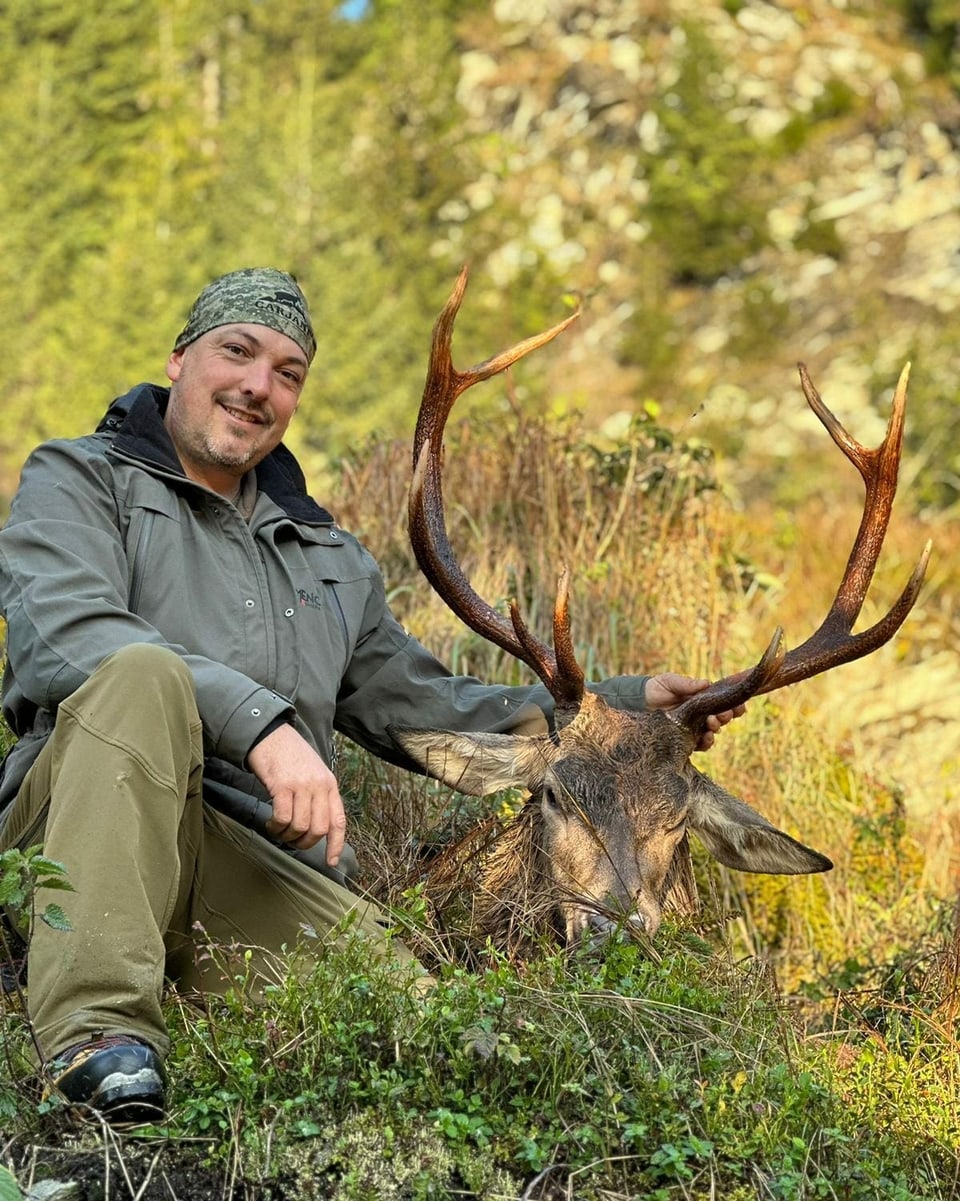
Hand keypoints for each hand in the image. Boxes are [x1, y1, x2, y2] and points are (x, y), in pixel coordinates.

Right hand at [247, 724, 345, 864]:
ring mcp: (302, 785)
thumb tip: (314, 828)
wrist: (271, 735)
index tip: (331, 861)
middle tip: (291, 840)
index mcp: (330, 785)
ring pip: (300, 826)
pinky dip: (276, 826)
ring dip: (286, 835)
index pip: (339, 821)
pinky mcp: (283, 785)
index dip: (336, 844)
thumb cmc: (290, 756)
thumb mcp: (313, 773)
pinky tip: (270, 822)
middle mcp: (320, 786)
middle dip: (304, 842)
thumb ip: (318, 796)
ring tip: (277, 829)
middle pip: (319, 829)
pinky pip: (283, 817)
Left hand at [644, 672, 745, 751]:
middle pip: (724, 718)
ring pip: (714, 731)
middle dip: (727, 716)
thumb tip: (707, 683)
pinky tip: (706, 737)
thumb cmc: (658, 689)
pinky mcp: (686, 739)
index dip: (736, 706)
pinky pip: (701, 744)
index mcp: (704, 699)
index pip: (725, 703)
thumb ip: (687, 684)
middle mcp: (703, 714)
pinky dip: (707, 741)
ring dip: (717, 728)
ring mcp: (695, 728)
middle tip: (723, 713)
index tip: (739, 705)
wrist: (639, 702)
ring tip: (712, 723)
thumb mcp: (671, 682)